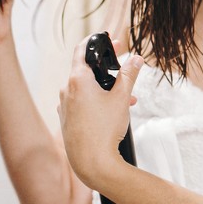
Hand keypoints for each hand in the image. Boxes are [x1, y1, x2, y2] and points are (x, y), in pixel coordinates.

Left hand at [58, 34, 143, 190]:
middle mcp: (67, 90)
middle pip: (87, 70)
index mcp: (77, 80)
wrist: (91, 161)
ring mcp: (65, 106)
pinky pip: (82, 103)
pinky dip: (97, 101)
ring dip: (106, 88)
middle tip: (126, 68)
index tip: (112, 42)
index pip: (82, 50)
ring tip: (128, 98)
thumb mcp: (122, 97)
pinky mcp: (67, 119)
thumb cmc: (105, 128)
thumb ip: (129, 74)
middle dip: (109, 70)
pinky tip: (114, 112)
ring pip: (87, 89)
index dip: (97, 42)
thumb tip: (136, 58)